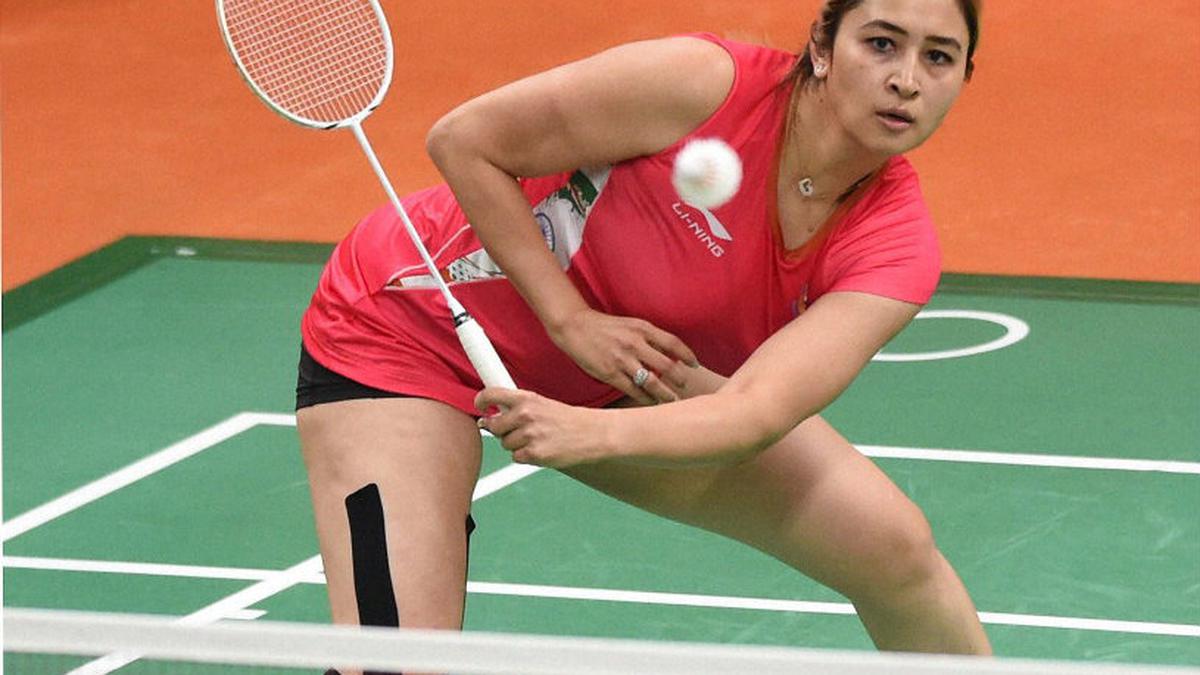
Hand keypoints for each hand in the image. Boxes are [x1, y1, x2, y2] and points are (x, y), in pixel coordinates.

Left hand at [475, 388, 611, 468]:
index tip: (480, 406)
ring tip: (538, 439)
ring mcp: (529, 435)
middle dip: (503, 431)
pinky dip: (526, 456)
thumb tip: (488, 420)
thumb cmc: (568, 420)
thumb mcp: (543, 404)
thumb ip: (517, 409)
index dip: (481, 401)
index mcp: (526, 398)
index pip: (491, 394)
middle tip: (521, 430)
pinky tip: (543, 449)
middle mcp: (525, 414)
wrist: (594, 433)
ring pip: (506, 444)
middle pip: (494, 426)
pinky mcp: (534, 454)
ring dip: (517, 445)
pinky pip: (517, 457)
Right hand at [549, 308, 698, 404]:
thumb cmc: (606, 327)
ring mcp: (622, 360)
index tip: (695, 365)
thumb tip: (671, 355)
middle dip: (679, 379)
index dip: (687, 355)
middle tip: (684, 387)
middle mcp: (635, 344)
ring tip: (671, 400)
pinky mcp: (610, 373)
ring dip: (664, 393)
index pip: (673, 343)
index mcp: (642, 329)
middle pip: (667, 366)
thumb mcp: (631, 324)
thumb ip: (650, 337)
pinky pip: (633, 390)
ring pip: (652, 381)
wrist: (575, 328)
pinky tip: (650, 401)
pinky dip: (645, 398)